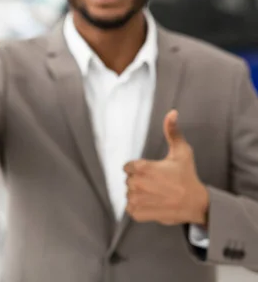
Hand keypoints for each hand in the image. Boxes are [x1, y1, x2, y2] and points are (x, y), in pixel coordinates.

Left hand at [124, 110, 209, 226]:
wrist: (196, 204)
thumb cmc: (187, 177)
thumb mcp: (182, 152)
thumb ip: (172, 132)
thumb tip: (172, 112)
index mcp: (142, 168)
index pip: (128, 167)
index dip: (140, 169)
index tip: (154, 173)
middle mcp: (136, 183)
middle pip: (128, 180)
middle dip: (140, 182)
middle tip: (159, 185)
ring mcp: (136, 200)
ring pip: (129, 194)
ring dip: (139, 195)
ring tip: (157, 195)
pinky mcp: (138, 214)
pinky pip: (130, 209)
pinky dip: (139, 208)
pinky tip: (153, 205)